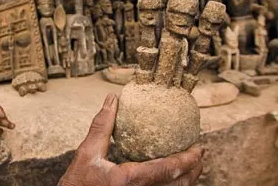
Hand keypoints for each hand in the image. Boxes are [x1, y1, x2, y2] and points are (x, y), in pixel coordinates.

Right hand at [58, 94, 203, 185]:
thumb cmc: (77, 182)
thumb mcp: (86, 153)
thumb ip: (102, 126)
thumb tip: (112, 99)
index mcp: (129, 181)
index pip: (167, 169)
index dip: (188, 159)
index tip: (199, 148)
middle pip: (179, 185)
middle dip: (194, 170)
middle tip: (200, 155)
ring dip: (187, 180)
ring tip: (192, 166)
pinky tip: (174, 178)